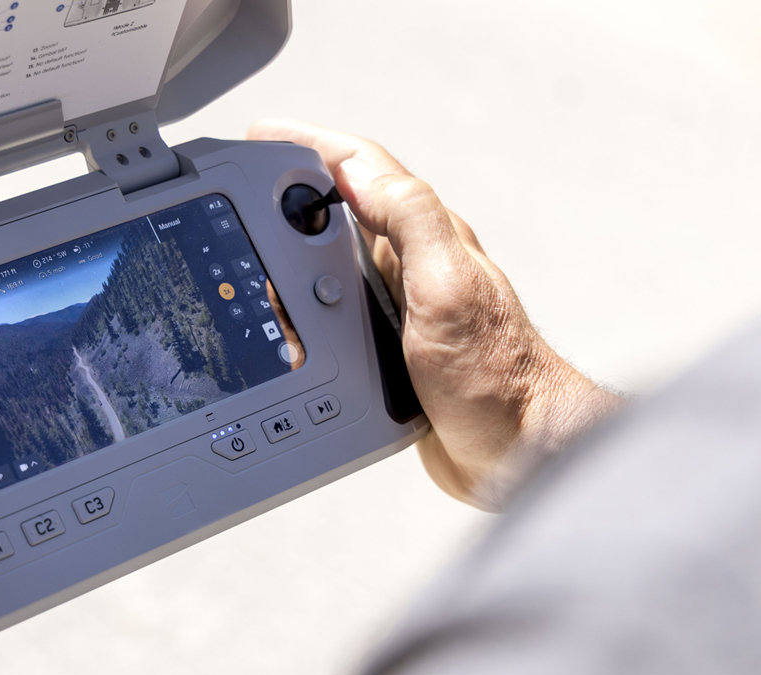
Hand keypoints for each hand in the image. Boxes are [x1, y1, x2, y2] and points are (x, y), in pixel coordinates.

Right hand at [249, 121, 623, 510]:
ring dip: (290, 253)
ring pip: (332, 264)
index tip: (265, 137)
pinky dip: (303, 307)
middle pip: (341, 211)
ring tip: (250, 255)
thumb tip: (357, 169)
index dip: (312, 146)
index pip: (363, 171)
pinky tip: (283, 319)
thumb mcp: (448, 285)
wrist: (516, 451)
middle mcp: (413, 266)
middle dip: (290, 193)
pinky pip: (335, 314)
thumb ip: (410, 219)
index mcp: (427, 240)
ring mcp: (401, 308)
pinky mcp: (389, 350)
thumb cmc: (495, 375)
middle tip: (244, 194)